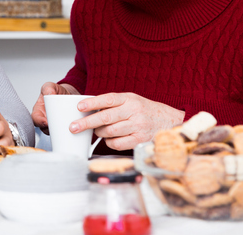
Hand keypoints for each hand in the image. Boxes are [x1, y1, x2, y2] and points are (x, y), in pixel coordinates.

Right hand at [31, 82, 79, 133]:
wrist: (68, 95)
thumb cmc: (56, 92)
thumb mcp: (51, 87)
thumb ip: (48, 88)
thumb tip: (50, 94)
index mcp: (39, 111)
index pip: (35, 118)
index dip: (39, 122)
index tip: (46, 122)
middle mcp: (45, 119)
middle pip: (44, 129)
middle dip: (50, 130)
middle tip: (58, 126)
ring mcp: (55, 125)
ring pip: (54, 133)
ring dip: (59, 133)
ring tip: (67, 129)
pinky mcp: (64, 128)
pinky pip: (63, 134)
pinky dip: (68, 135)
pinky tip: (74, 133)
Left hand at [69, 92, 184, 150]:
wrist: (169, 121)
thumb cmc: (145, 110)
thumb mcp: (131, 100)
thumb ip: (113, 104)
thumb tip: (88, 110)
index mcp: (129, 99)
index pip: (107, 99)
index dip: (92, 103)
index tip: (79, 107)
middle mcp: (133, 111)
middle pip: (105, 118)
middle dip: (86, 123)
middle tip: (73, 127)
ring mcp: (137, 126)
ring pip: (109, 131)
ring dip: (99, 133)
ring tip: (97, 131)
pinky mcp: (139, 140)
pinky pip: (117, 143)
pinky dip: (109, 142)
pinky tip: (109, 139)